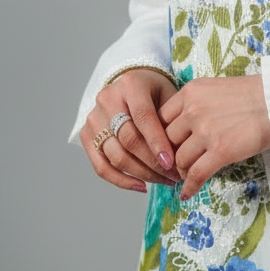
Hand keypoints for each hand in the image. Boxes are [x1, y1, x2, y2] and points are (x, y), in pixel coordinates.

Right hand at [80, 68, 180, 191]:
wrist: (130, 84)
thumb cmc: (155, 91)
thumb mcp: (168, 94)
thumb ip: (172, 119)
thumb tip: (182, 154)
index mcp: (131, 85)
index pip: (143, 117)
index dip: (157, 143)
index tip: (172, 163)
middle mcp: (108, 99)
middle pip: (128, 140)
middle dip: (152, 163)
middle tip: (173, 176)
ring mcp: (94, 118)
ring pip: (115, 156)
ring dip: (141, 174)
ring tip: (163, 181)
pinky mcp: (87, 135)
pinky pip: (101, 166)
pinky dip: (121, 180)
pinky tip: (142, 186)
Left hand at [161, 75, 269, 200]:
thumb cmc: (253, 94)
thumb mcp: (215, 89)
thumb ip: (196, 104)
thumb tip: (183, 128)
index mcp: (190, 92)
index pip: (161, 119)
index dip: (161, 137)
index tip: (166, 147)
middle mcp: (193, 110)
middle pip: (167, 141)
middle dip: (169, 156)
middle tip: (175, 165)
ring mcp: (206, 131)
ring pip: (179, 160)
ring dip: (181, 172)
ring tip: (186, 177)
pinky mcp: (220, 151)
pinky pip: (196, 174)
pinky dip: (189, 187)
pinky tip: (187, 193)